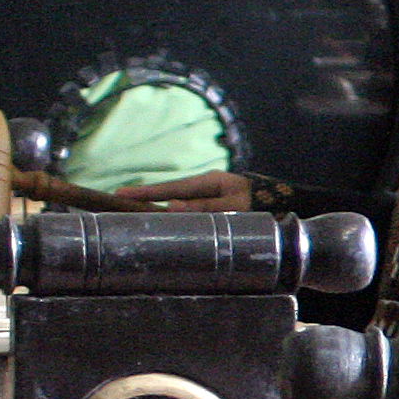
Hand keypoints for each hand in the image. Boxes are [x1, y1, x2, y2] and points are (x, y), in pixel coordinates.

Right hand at [117, 172, 251, 212]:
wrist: (284, 203)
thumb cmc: (261, 205)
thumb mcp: (234, 206)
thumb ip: (204, 208)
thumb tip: (171, 207)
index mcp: (209, 182)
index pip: (170, 187)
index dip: (144, 192)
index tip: (120, 194)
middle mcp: (205, 185)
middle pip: (168, 191)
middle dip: (143, 197)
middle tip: (115, 200)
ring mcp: (208, 194)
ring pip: (175, 199)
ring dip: (154, 205)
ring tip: (128, 209)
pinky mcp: (212, 204)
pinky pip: (186, 207)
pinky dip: (170, 211)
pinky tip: (157, 217)